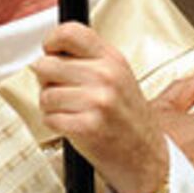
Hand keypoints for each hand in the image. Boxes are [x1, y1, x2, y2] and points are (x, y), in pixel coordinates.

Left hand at [34, 23, 167, 192]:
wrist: (149, 160)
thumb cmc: (129, 120)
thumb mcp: (119, 77)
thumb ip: (89, 59)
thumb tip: (51, 51)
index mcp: (113, 60)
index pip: (70, 32)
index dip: (52, 40)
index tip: (50, 51)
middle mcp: (106, 76)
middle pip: (46, 64)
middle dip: (47, 81)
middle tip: (65, 93)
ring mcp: (98, 101)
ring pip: (45, 95)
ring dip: (51, 107)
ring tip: (72, 112)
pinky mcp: (87, 126)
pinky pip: (49, 118)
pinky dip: (55, 125)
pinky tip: (73, 127)